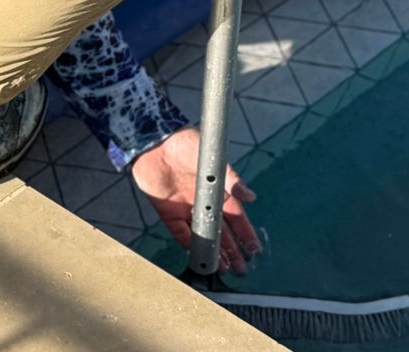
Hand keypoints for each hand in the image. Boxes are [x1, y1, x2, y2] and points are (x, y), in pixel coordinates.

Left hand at [129, 126, 261, 274]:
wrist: (153, 141)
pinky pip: (180, 233)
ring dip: (214, 251)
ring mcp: (186, 208)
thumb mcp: (213, 158)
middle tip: (242, 268)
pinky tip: (198, 257)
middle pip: (221, 230)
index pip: (235, 216)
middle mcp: (204, 201)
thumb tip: (251, 197)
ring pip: (203, 234)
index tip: (254, 248)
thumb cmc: (186, 144)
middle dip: (233, 249)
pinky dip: (189, 245)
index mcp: (217, 189)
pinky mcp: (168, 212)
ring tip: (225, 268)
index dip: (245, 232)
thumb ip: (231, 178)